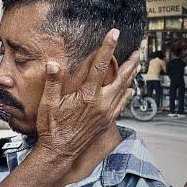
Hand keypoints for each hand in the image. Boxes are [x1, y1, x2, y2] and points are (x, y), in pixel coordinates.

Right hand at [35, 29, 139, 163]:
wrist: (59, 152)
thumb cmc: (52, 127)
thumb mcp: (48, 103)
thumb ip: (53, 82)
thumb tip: (52, 63)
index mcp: (88, 96)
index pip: (100, 66)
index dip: (107, 47)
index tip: (114, 33)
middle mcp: (101, 104)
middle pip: (121, 78)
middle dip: (130, 63)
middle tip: (137, 51)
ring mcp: (106, 114)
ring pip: (124, 91)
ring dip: (131, 76)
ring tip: (137, 65)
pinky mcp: (106, 122)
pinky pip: (121, 105)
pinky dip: (128, 95)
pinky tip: (131, 90)